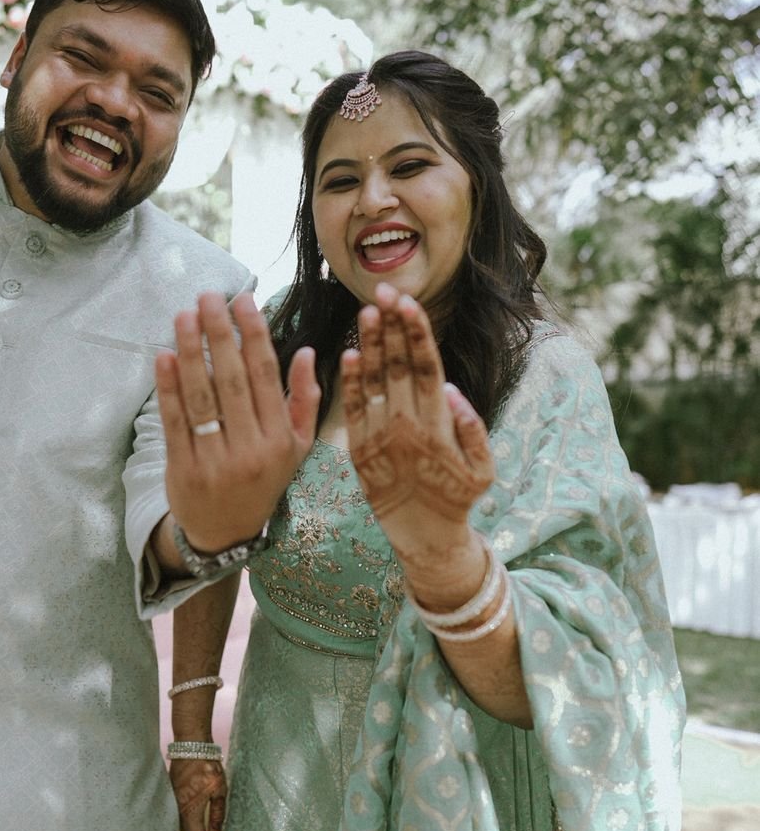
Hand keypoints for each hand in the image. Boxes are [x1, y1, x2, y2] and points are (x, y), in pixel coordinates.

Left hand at [156, 291, 320, 553]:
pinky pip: (175, 423)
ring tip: (183, 316)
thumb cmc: (263, 480)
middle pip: (232, 382)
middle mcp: (250, 451)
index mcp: (280, 440)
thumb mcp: (297, 448)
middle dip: (220, 335)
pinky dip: (168, 388)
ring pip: (202, 398)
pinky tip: (163, 356)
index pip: (266, 378)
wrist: (226, 534)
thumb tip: (306, 351)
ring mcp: (215, 463)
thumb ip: (304, 400)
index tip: (243, 300)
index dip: (254, 336)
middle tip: (208, 297)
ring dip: (190, 352)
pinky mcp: (183, 471)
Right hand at [171, 756, 226, 830]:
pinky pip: (178, 816)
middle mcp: (178, 811)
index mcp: (190, 812)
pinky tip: (195, 823)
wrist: (191, 747)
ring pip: (182, 826)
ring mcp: (172, 804)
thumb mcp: (219, 792)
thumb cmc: (208, 767)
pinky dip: (187, 823)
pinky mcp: (170, 797)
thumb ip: (218, 817)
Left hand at [343, 288, 494, 576]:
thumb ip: (471, 426)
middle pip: (399, 366)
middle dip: (392, 327)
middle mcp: (407, 428)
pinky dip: (350, 383)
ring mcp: (381, 440)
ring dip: (370, 345)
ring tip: (366, 312)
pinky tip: (348, 354)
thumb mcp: (482, 467)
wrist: (425, 539)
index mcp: (439, 426)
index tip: (407, 302)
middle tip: (381, 291)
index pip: (427, 367)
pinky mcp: (359, 453)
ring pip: (374, 383)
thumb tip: (450, 387)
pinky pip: (352, 412)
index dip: (416, 332)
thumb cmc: (457, 498)